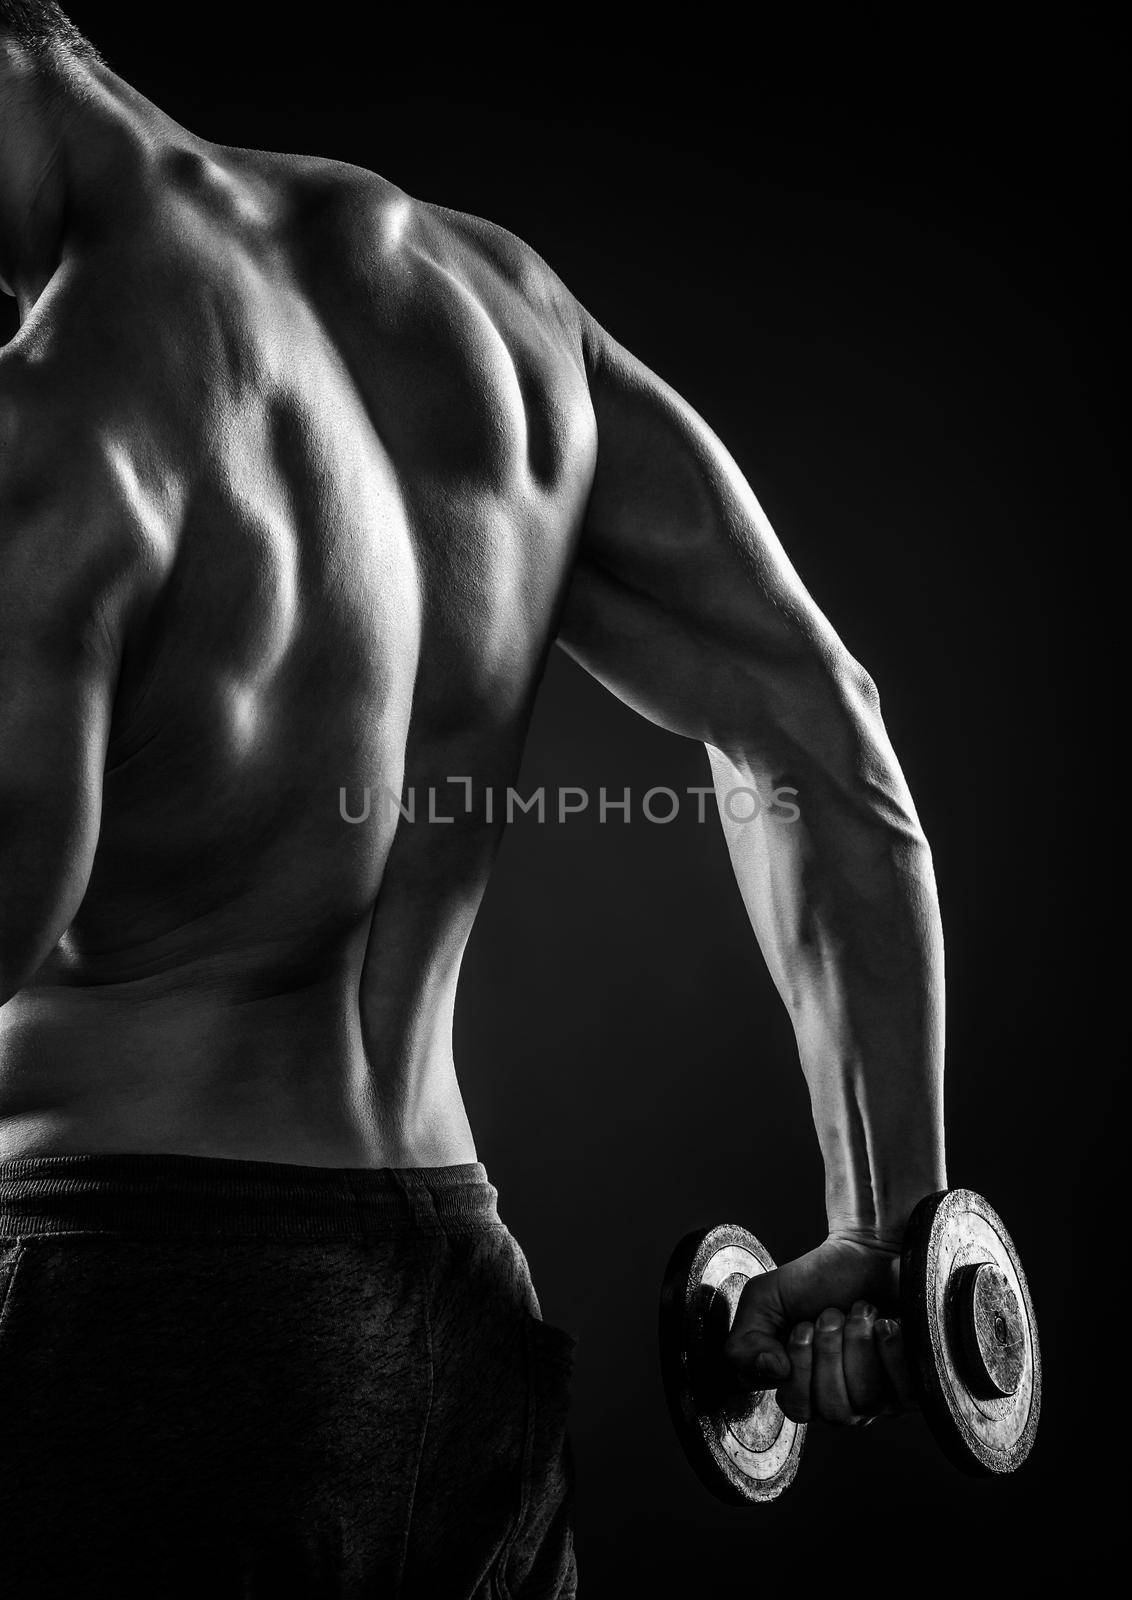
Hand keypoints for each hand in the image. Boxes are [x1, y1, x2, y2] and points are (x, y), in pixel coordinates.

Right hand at [723, 1235, 917, 1424]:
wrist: (869, 1250)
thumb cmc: (818, 1277)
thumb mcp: (765, 1299)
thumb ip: (743, 1341)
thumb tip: (772, 1371)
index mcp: (804, 1387)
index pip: (798, 1408)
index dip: (800, 1368)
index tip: (803, 1325)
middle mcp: (843, 1400)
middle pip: (834, 1411)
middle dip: (830, 1353)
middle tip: (831, 1315)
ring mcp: (882, 1397)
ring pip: (867, 1401)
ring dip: (859, 1345)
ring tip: (859, 1312)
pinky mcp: (918, 1385)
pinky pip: (904, 1393)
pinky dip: (890, 1351)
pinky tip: (886, 1324)